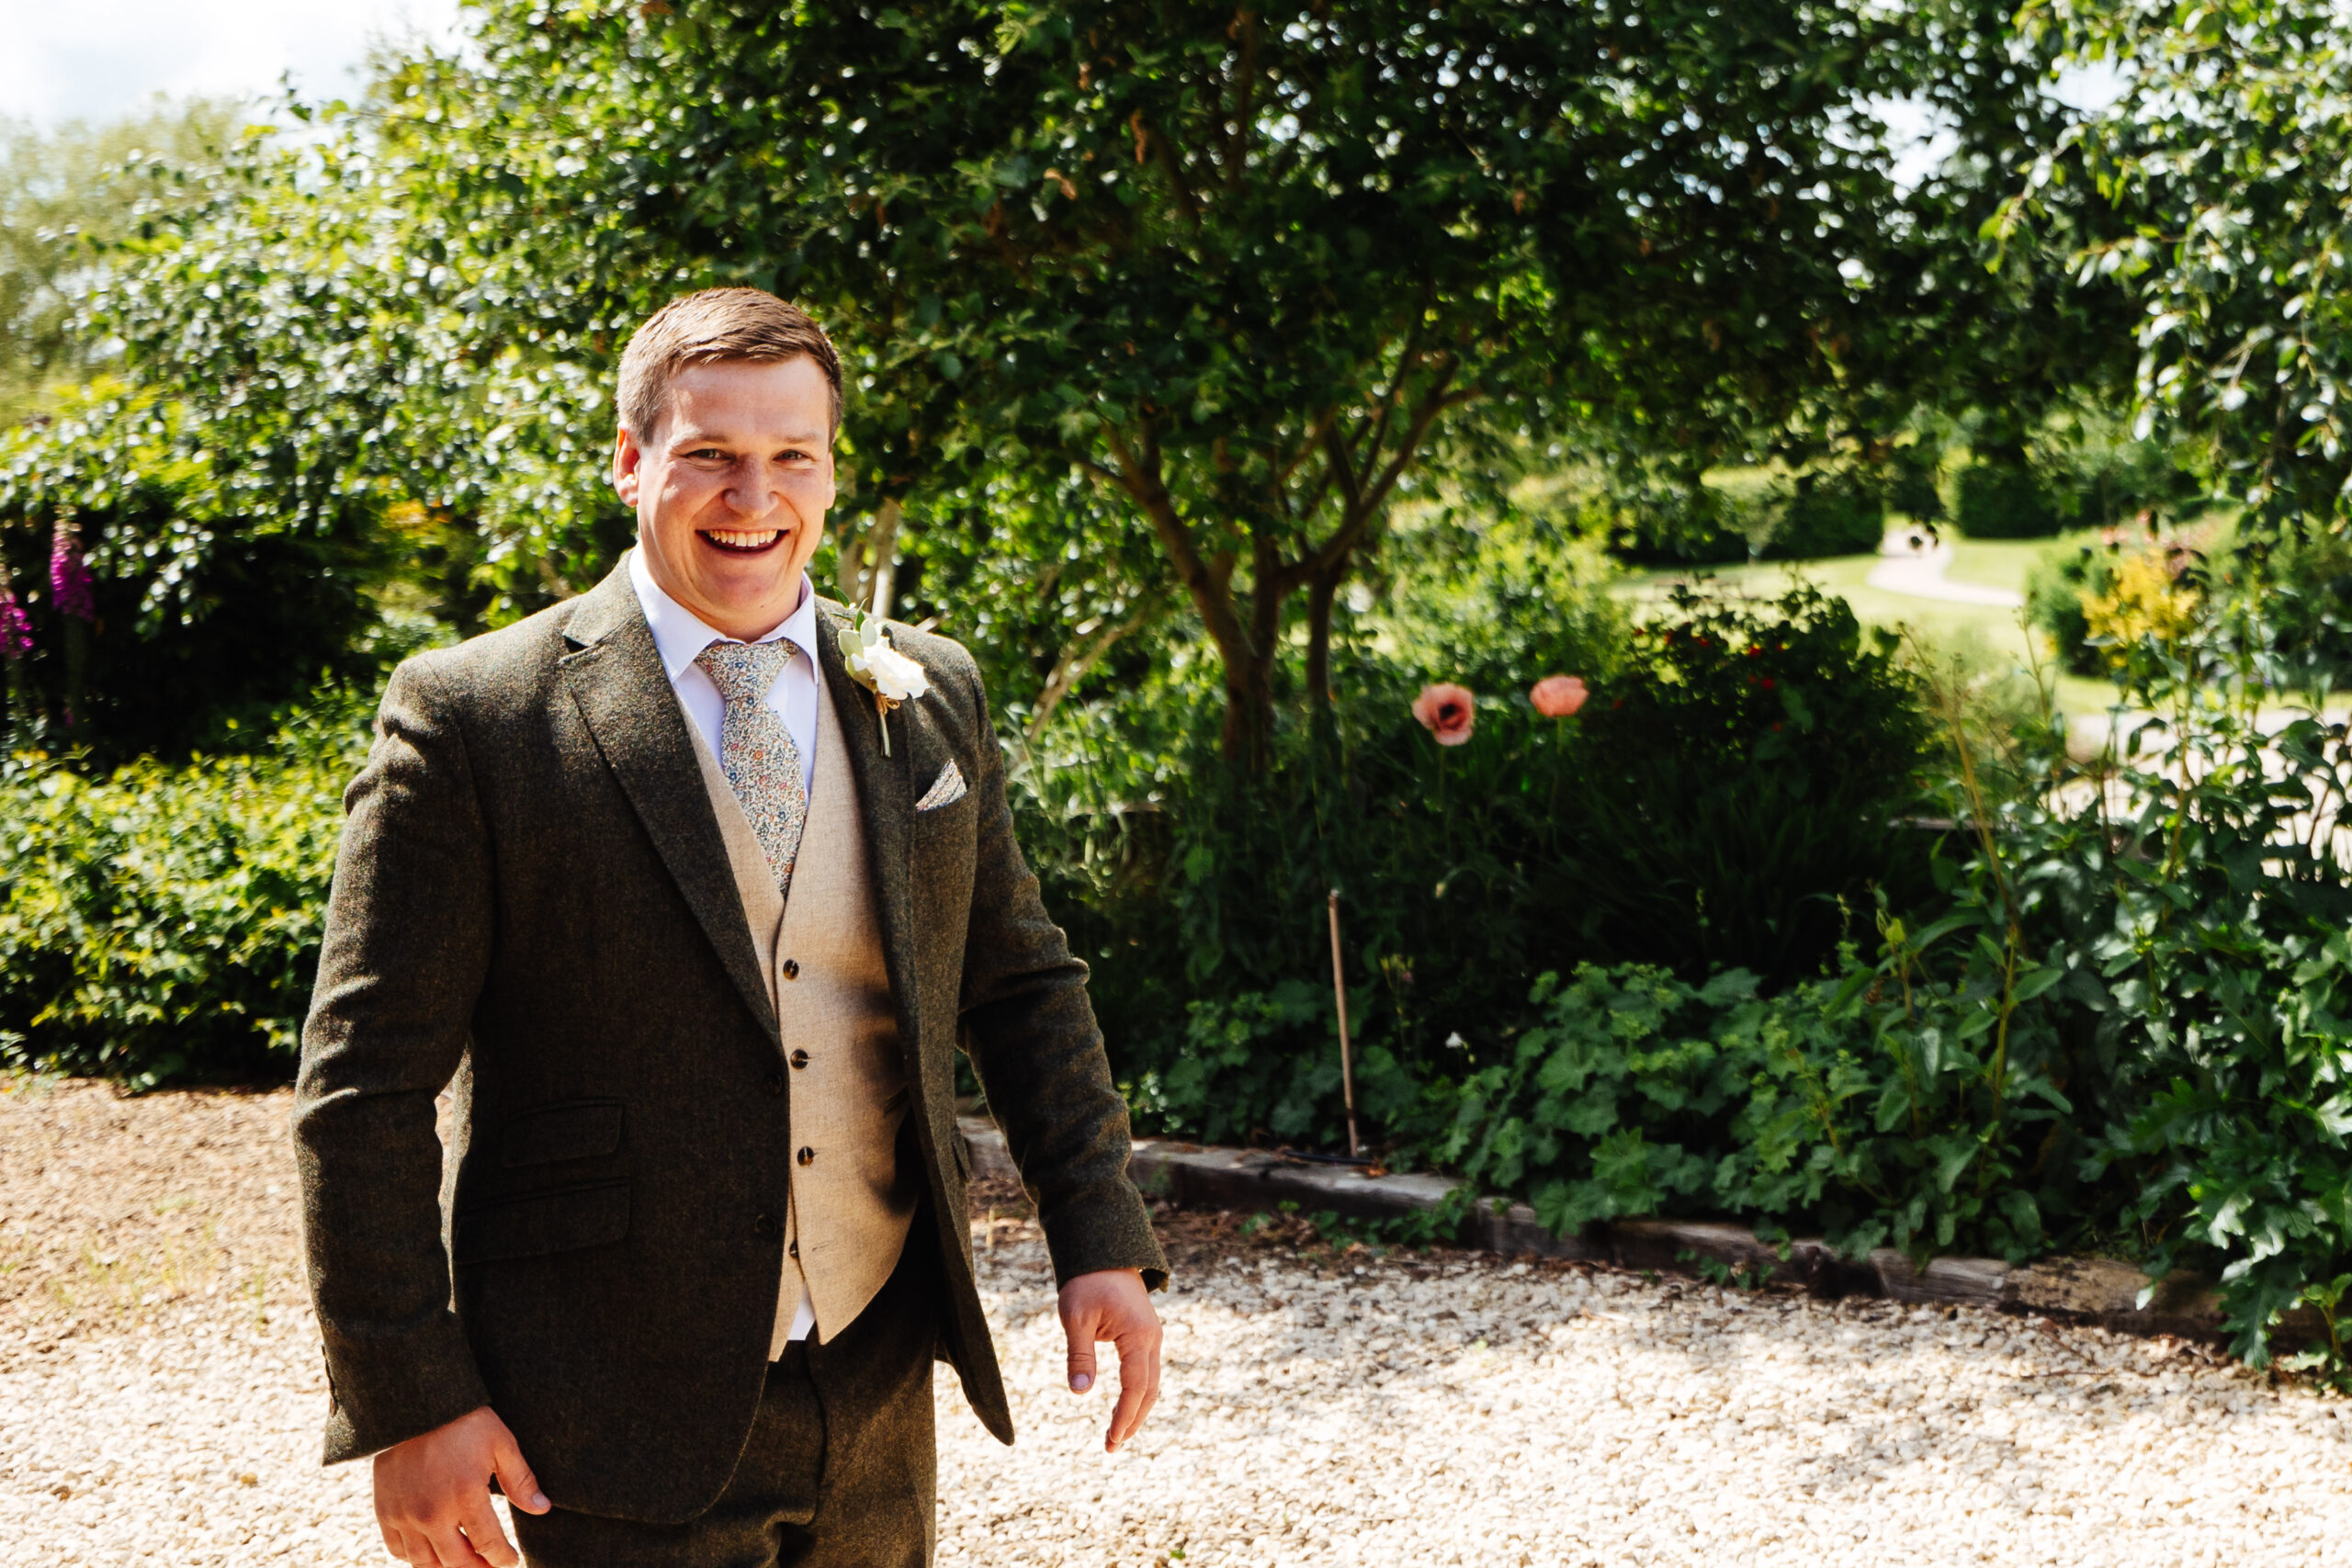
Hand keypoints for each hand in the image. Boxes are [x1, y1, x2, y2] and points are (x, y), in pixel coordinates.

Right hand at [372, 1405, 550, 1567]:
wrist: (414, 1403)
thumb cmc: (463, 1420)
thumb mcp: (500, 1443)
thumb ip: (521, 1480)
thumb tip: (542, 1509)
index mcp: (465, 1495)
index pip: (488, 1544)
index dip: (503, 1558)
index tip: (510, 1561)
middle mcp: (432, 1512)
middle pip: (456, 1562)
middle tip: (490, 1567)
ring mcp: (405, 1514)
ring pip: (425, 1562)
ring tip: (464, 1563)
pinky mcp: (385, 1511)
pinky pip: (397, 1549)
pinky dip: (415, 1557)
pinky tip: (432, 1552)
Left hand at [1057, 1268, 1162, 1452]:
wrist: (1103, 1251)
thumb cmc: (1086, 1282)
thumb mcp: (1076, 1318)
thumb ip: (1079, 1356)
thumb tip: (1079, 1392)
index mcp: (1138, 1335)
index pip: (1135, 1386)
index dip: (1124, 1416)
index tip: (1112, 1440)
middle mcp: (1152, 1339)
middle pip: (1149, 1391)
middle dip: (1132, 1421)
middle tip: (1111, 1447)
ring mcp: (1151, 1337)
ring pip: (1150, 1383)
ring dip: (1136, 1410)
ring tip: (1116, 1436)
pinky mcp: (1145, 1335)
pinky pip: (1145, 1372)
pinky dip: (1137, 1394)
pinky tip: (1122, 1408)